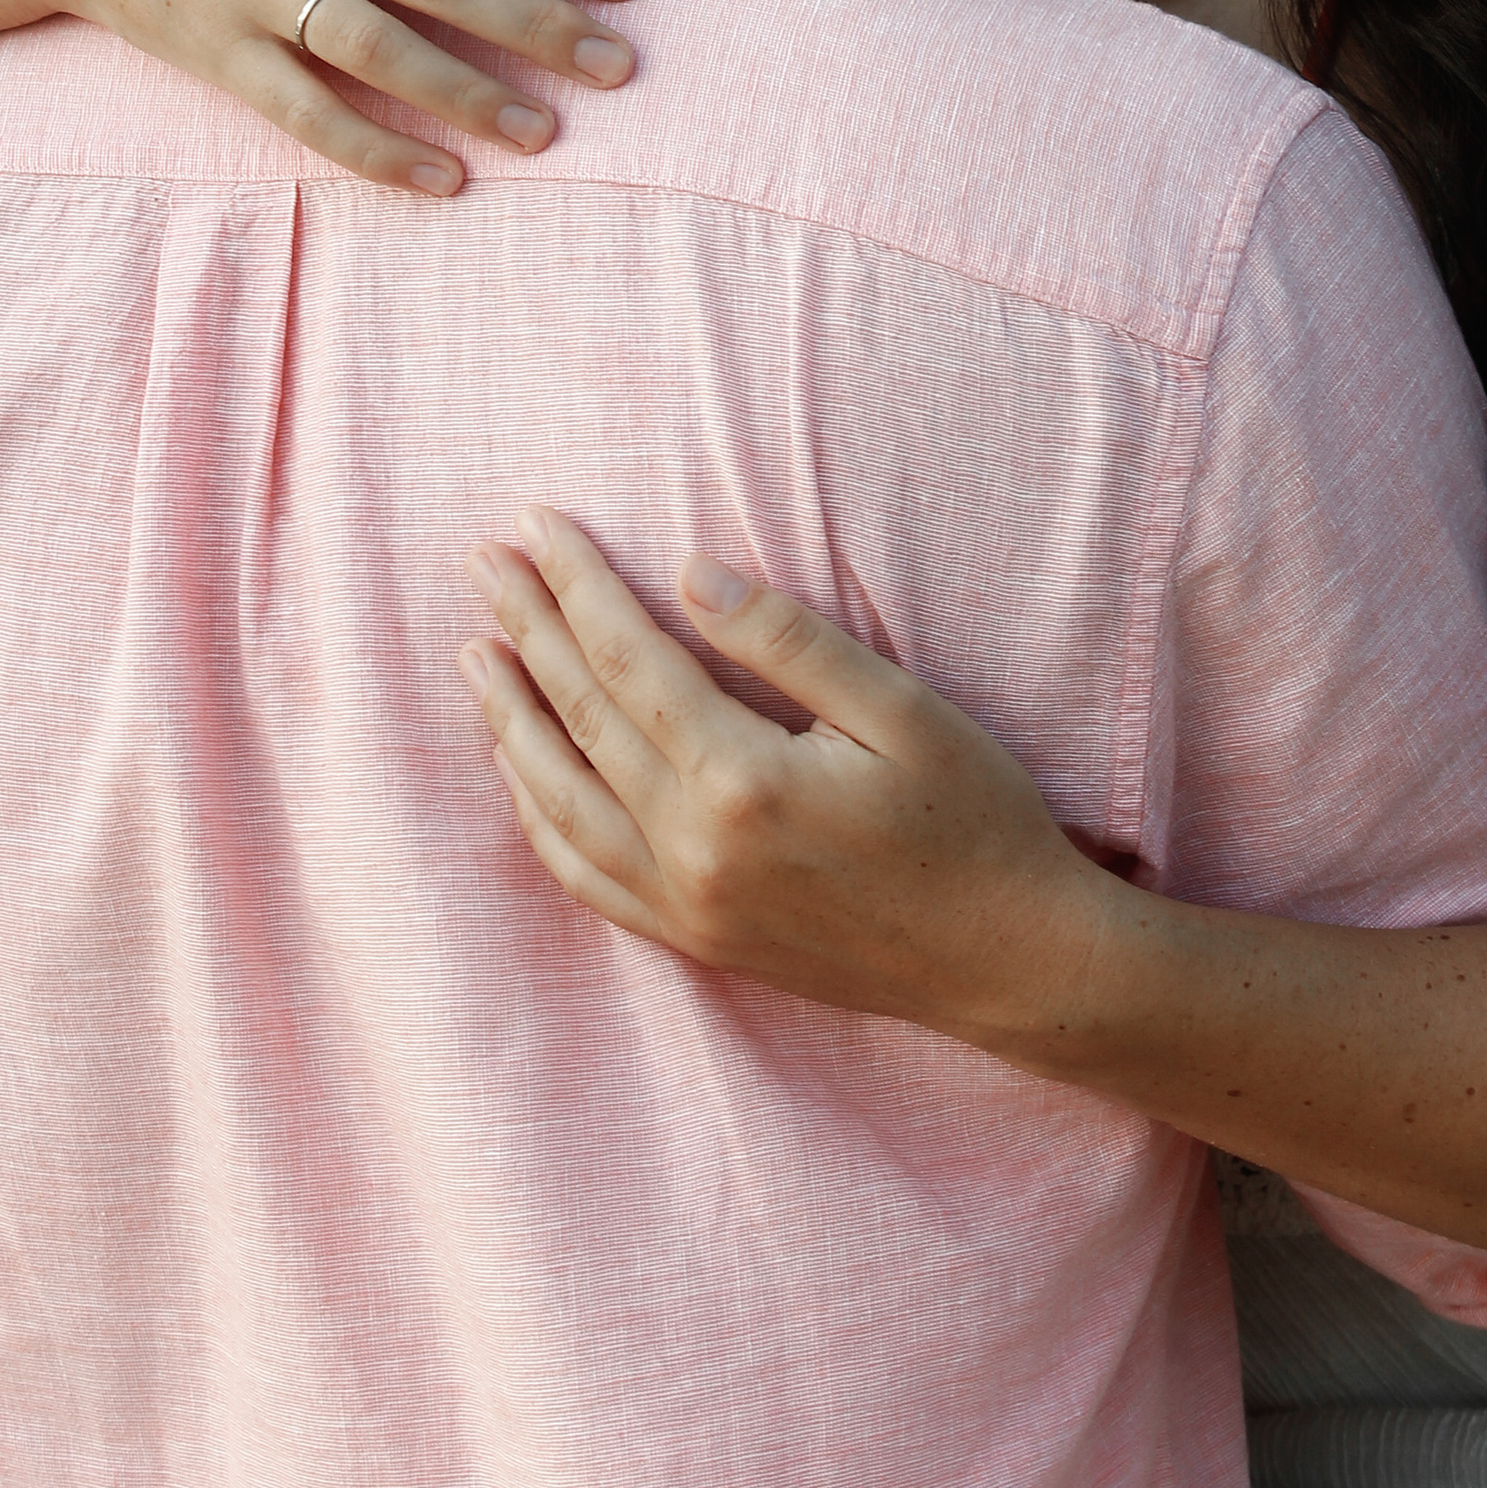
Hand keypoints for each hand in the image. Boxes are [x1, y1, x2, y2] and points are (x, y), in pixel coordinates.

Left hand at [459, 508, 1103, 1043]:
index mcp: (743, 782)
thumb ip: (786, 640)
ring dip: (512, 722)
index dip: (577, 587)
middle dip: (528, 631)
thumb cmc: (975, 819)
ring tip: (476, 655)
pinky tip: (522, 772)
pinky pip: (585, 877)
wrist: (1010, 962)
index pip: (629, 660)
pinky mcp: (697, 943)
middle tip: (482, 564)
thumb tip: (685, 572)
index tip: (535, 525)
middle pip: (582, 719)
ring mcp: (689, 906)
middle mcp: (695, 851)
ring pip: (562, 803)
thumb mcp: (902, 709)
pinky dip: (540, 817)